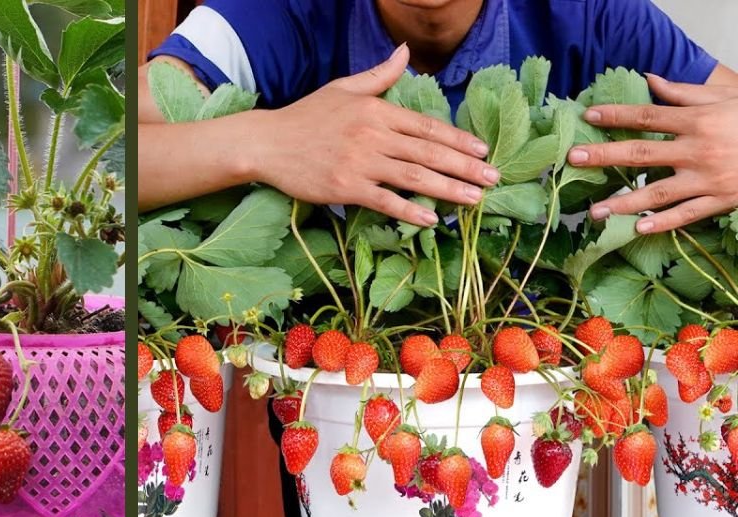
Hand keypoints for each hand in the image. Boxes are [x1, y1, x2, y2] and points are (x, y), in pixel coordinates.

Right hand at [249, 44, 498, 225]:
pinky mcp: (345, 187)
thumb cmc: (305, 117)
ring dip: (449, 190)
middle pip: (429, 152)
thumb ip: (379, 74)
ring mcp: (360, 162)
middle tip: (494, 179)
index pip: (428, 127)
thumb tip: (405, 51)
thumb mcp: (343, 88)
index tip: (482, 152)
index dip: (459, 140)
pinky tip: (431, 220)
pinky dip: (410, 211)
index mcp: (377, 111)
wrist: (266, 143)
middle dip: (466, 167)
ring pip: (414, 177)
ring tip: (475, 200)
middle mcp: (373, 135)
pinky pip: (385, 201)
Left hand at [567, 73, 737, 232]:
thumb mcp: (723, 99)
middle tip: (574, 160)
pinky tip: (637, 229)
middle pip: (642, 153)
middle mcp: (698, 150)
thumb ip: (684, 93)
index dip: (617, 115)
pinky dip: (662, 224)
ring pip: (657, 193)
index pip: (648, 116)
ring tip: (595, 212)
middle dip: (605, 157)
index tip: (588, 116)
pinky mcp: (720, 200)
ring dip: (623, 204)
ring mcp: (707, 179)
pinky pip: (686, 215)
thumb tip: (649, 79)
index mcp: (697, 121)